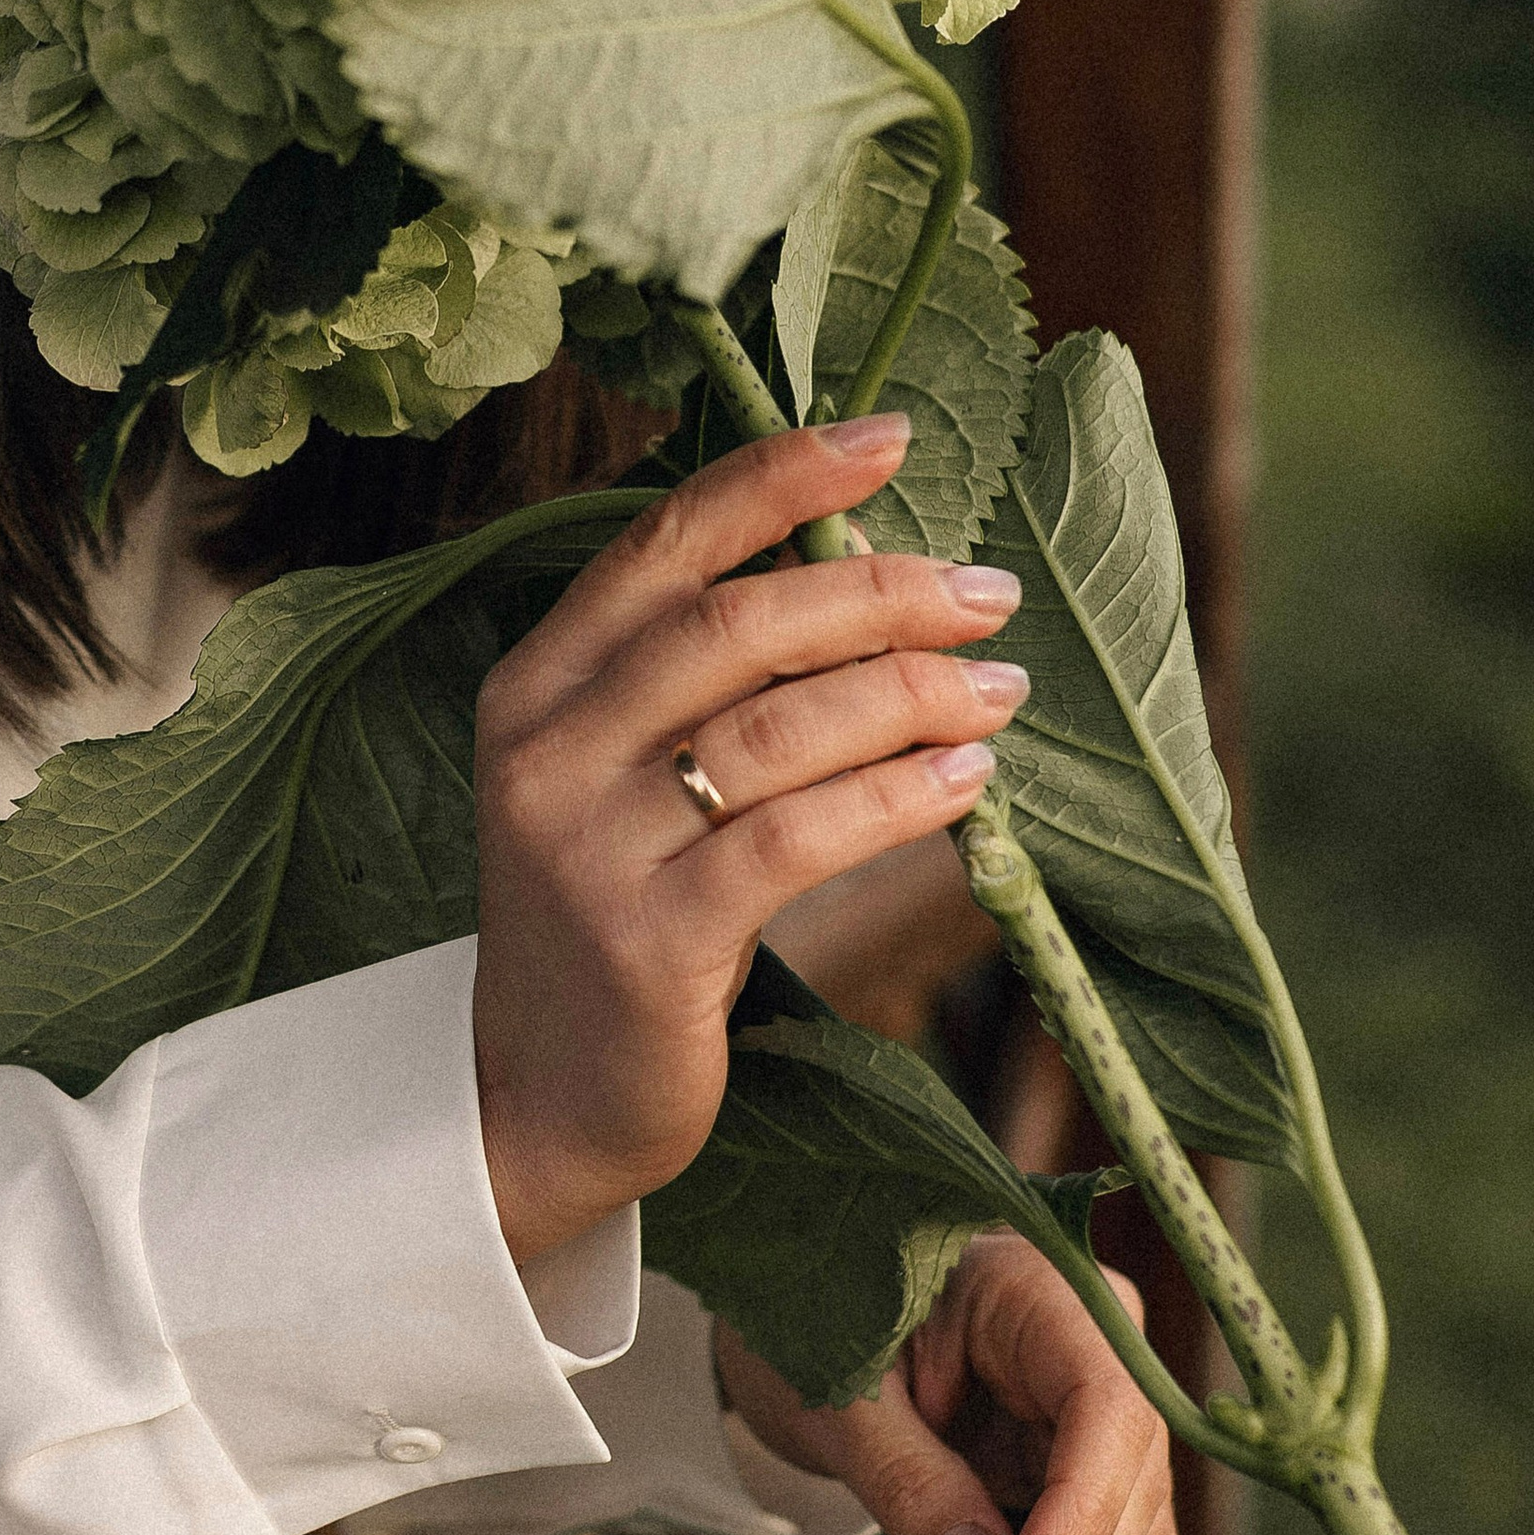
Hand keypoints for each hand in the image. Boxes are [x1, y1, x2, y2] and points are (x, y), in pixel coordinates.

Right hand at [470, 415, 1026, 1266]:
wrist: (535, 1098)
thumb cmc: (615, 913)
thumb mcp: (621, 775)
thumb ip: (703, 680)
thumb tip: (866, 569)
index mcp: (537, 681)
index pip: (666, 541)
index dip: (781, 476)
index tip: (890, 435)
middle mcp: (548, 747)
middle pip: (738, 623)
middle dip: (881, 591)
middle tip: (987, 592)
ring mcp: (591, 845)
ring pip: (781, 727)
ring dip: (911, 692)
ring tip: (998, 686)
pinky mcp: (650, 939)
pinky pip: (797, 839)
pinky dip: (898, 796)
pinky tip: (966, 784)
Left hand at [715, 1234, 1179, 1534]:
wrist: (828, 1330)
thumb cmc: (828, 1335)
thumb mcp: (841, 1398)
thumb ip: (906, 1476)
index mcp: (1035, 1286)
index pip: (1106, 1403)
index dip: (1081, 1509)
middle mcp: (1095, 1339)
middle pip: (1133, 1476)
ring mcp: (1105, 1404)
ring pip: (1140, 1527)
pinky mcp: (1095, 1466)